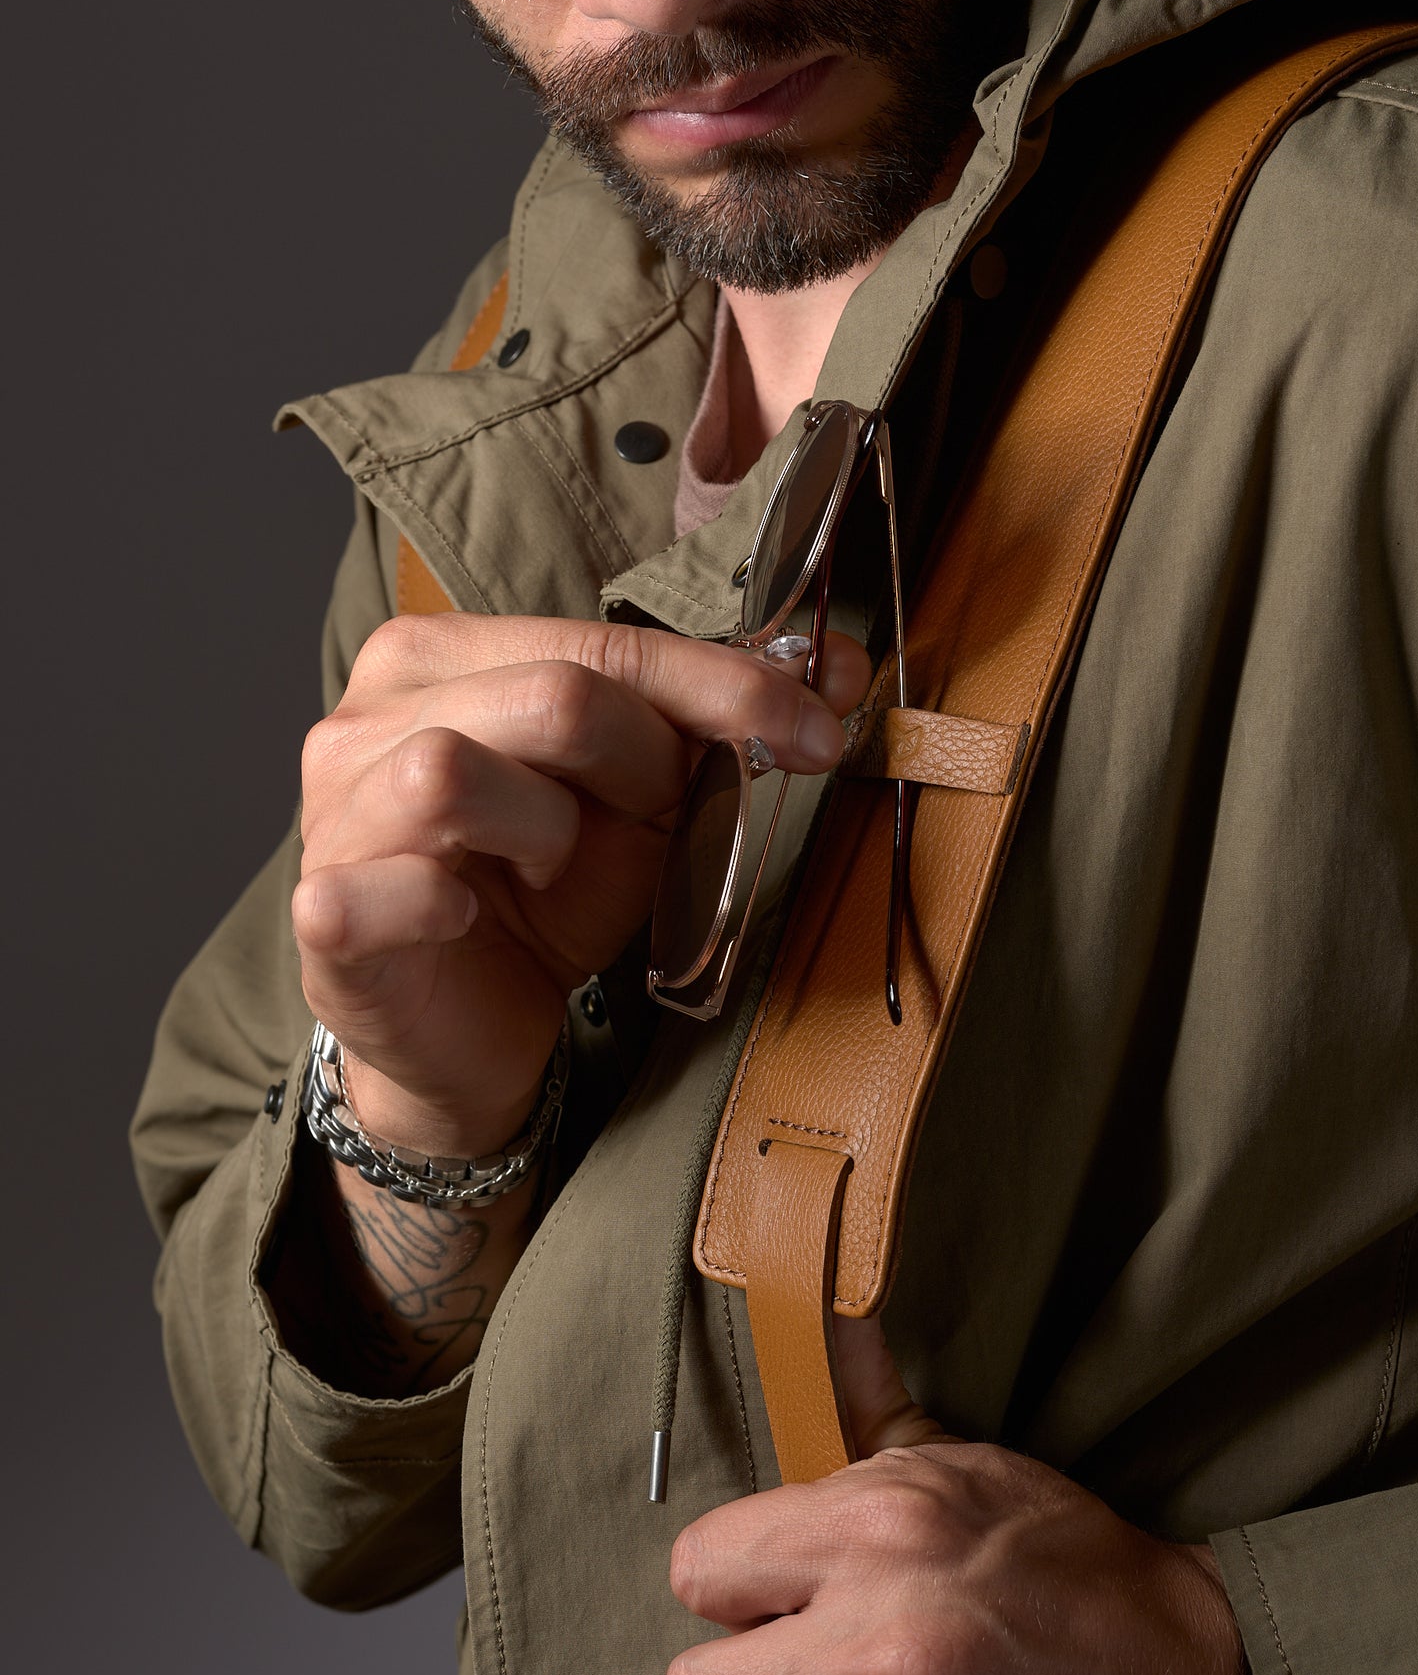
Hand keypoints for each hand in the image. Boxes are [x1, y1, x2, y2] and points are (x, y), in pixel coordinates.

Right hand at [294, 612, 868, 1153]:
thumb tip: (839, 665)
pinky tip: (472, 915)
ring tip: (552, 870)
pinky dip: (444, 900)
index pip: (599, 642)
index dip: (722, 685)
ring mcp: (334, 815)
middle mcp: (369, 717)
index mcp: (444, 658)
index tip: (817, 729)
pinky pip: (379, 888)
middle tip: (669, 819)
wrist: (473, 1032)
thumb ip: (716, 727)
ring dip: (546, 830)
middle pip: (547, 695)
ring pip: (452, 771)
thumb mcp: (644, 803)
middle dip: (646, 762)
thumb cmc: (545, 899)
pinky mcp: (322, 912)